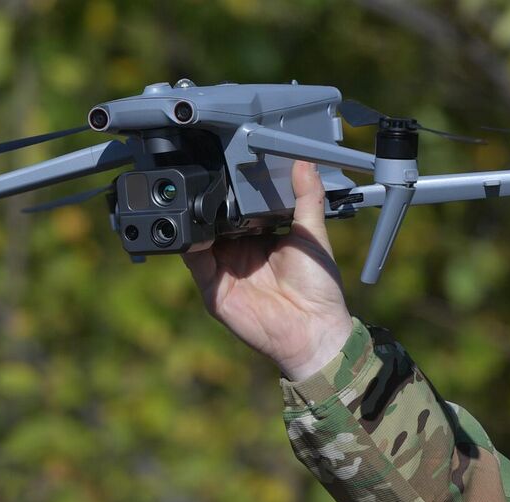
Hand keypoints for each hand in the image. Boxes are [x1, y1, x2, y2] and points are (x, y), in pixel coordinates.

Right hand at [183, 160, 353, 378]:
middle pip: (214, 219)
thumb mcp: (313, 235)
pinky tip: (195, 228)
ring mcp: (224, 268)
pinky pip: (194, 260)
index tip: (228, 162)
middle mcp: (239, 251)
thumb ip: (307, 197)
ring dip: (194, 217)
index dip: (232, 188)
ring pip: (199, 235)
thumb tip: (304, 162)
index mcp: (261, 237)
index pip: (238, 207)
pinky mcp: (213, 287)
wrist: (314, 331)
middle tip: (205, 172)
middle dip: (208, 199)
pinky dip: (189, 242)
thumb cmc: (319, 289)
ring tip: (195, 195)